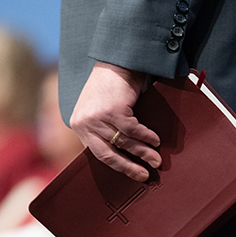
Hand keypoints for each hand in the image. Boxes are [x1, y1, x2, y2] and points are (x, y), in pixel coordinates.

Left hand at [69, 62, 161, 181]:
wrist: (117, 61)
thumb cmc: (111, 86)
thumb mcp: (100, 109)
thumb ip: (104, 129)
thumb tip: (122, 153)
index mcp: (79, 125)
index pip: (97, 153)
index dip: (116, 165)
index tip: (131, 173)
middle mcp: (84, 123)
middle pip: (108, 154)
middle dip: (128, 167)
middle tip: (144, 175)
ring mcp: (97, 117)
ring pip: (123, 143)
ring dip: (143, 152)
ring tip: (156, 160)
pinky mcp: (112, 110)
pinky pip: (132, 130)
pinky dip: (146, 136)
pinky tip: (155, 140)